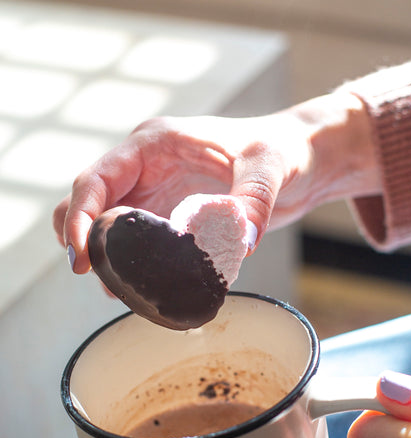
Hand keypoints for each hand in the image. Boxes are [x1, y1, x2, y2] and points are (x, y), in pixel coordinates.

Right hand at [53, 92, 377, 272]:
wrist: (304, 161)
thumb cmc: (286, 149)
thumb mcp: (270, 166)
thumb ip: (254, 197)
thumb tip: (244, 239)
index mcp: (154, 144)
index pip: (96, 179)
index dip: (79, 216)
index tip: (80, 255)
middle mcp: (147, 168)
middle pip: (91, 204)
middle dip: (83, 240)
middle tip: (93, 278)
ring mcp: (158, 193)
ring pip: (111, 228)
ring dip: (107, 258)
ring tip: (120, 293)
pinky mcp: (173, 217)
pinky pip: (140, 244)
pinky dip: (134, 265)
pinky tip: (143, 289)